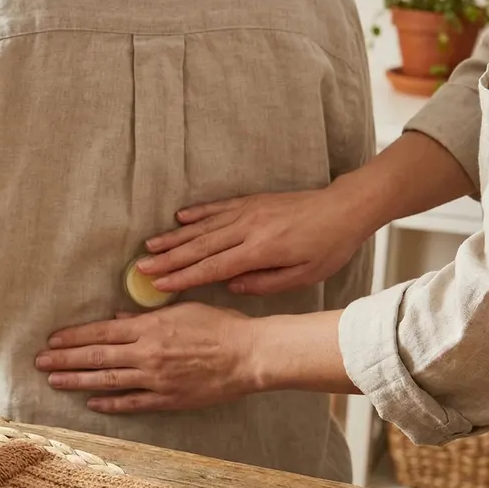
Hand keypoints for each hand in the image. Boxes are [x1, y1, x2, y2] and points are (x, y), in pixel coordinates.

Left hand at [34, 303, 259, 412]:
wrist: (250, 355)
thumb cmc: (220, 326)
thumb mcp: (181, 311)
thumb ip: (145, 317)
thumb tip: (117, 318)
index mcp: (149, 328)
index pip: (100, 332)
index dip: (73, 337)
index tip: (52, 340)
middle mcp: (147, 353)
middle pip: (96, 356)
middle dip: (64, 360)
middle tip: (40, 363)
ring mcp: (156, 378)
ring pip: (107, 379)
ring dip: (77, 381)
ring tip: (54, 381)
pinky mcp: (168, 399)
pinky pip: (133, 402)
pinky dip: (110, 402)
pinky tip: (91, 402)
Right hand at [136, 188, 374, 295]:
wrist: (346, 208)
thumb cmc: (329, 247)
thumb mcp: (304, 276)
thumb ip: (265, 284)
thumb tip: (231, 286)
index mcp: (261, 250)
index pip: (213, 267)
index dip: (184, 277)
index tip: (160, 284)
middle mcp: (249, 228)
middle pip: (200, 246)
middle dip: (168, 258)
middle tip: (142, 268)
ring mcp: (248, 211)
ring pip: (204, 226)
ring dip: (175, 237)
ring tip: (150, 246)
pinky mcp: (252, 201)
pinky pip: (218, 207)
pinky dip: (197, 213)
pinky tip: (179, 218)